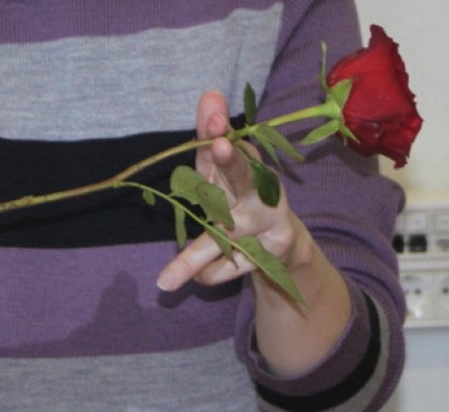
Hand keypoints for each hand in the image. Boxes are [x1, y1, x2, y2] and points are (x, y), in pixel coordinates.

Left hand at [157, 91, 304, 290]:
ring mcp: (269, 221)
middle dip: (232, 160)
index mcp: (241, 168)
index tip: (212, 115)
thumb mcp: (218, 174)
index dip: (218, 130)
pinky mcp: (274, 251)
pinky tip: (205, 272)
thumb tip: (209, 93)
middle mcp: (259, 189)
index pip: (225, 145)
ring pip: (223, 239)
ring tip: (165, 281)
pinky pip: (226, 268)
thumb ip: (207, 141)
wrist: (282, 244)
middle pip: (243, 175)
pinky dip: (209, 273)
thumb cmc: (237, 201)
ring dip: (193, 259)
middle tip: (221, 144)